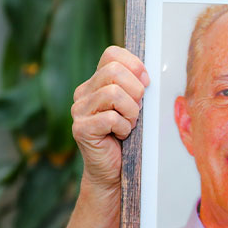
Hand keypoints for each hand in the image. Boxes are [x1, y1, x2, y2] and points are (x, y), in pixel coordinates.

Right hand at [71, 46, 148, 189]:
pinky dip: (124, 127)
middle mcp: (83, 93)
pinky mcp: (81, 129)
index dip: (134, 65)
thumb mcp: (135, 108)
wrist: (114, 172)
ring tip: (130, 124)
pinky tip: (122, 136)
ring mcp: (79, 111)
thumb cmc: (129, 139)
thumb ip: (137, 88)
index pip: (112, 54)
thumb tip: (148, 75)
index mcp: (96, 83)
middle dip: (136, 91)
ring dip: (131, 112)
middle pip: (114, 71)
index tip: (146, 84)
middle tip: (137, 110)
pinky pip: (111, 118)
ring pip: (113, 93)